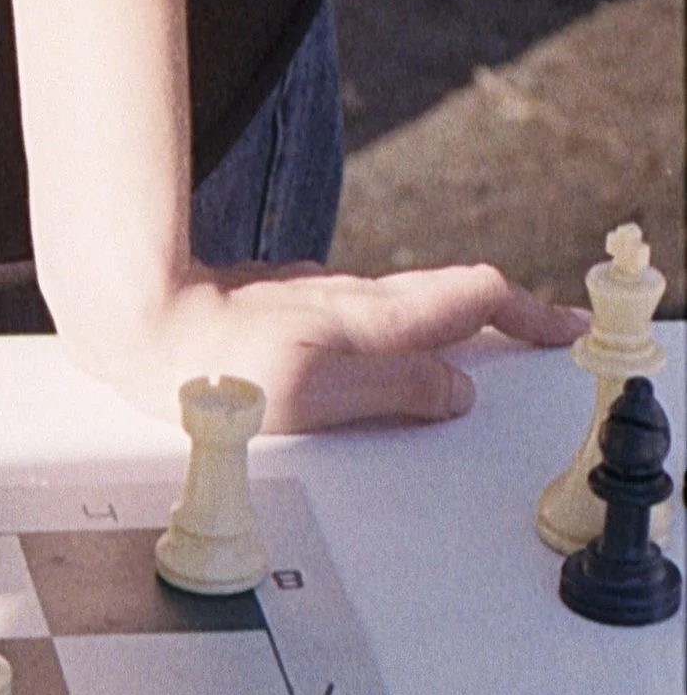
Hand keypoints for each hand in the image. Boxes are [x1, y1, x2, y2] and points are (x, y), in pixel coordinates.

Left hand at [60, 259, 581, 433]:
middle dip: (498, 314)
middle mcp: (345, 294)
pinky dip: (389, 324)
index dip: (528, 313)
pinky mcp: (279, 300)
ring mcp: (311, 293)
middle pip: (442, 294)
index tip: (561, 329)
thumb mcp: (317, 400)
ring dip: (441, 317)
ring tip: (467, 349)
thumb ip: (393, 391)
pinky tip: (374, 346)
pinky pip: (354, 309)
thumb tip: (455, 389)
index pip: (473, 298)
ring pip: (395, 300)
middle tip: (536, 335)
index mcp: (369, 317)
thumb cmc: (210, 370)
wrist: (133, 318)